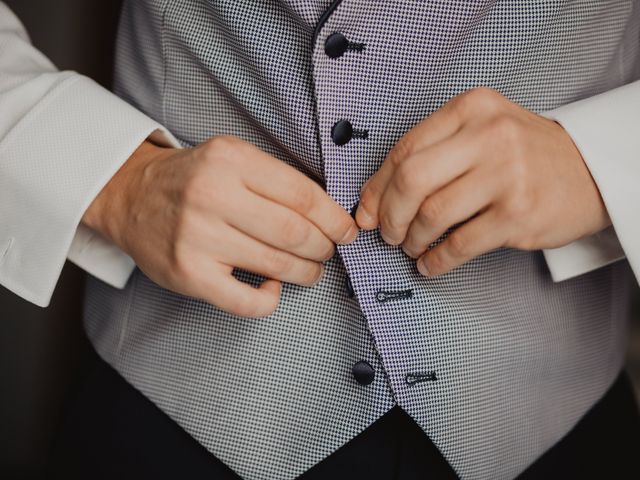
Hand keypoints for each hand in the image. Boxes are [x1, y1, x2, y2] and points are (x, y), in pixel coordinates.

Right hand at [82, 136, 357, 317]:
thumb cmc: (193, 180)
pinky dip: (271, 299)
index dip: (334, 218)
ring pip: (276, 264)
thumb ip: (274, 179)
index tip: (346, 231)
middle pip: (294, 232)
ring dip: (306, 272)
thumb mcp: (231, 157)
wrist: (132, 197)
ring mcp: (197, 238)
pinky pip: (246, 301)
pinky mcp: (188, 274)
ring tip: (311, 270)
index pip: (302, 195)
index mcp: (230, 160)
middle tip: (328, 251)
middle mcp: (212, 196)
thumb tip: (329, 215)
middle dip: (324, 247)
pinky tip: (273, 287)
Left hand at [355, 87, 610, 276]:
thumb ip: (428, 157)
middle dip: (389, 215)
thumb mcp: (479, 133)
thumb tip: (370, 203)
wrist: (590, 172)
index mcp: (472, 108)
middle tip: (388, 233)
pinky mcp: (518, 215)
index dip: (376, 187)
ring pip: (432, 214)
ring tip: (412, 247)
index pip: (404, 150)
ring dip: (412, 240)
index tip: (366, 211)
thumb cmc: (522, 155)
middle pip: (411, 180)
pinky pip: (459, 245)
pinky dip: (436, 261)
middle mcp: (489, 136)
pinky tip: (430, 264)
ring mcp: (507, 175)